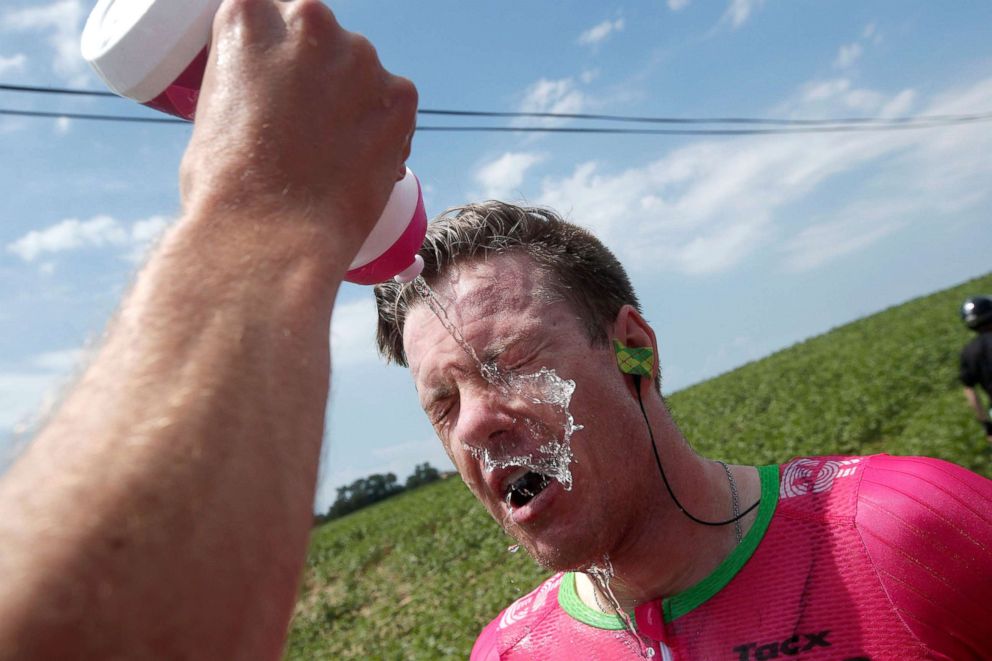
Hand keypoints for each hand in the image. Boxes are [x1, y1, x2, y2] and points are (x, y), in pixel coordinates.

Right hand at [179, 0, 417, 261]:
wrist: (272, 236)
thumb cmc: (226, 189)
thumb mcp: (212, 111)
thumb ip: (243, 81)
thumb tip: (263, 96)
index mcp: (248, 15)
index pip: (273, 12)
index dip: (278, 48)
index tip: (280, 77)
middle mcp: (308, 21)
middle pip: (319, 33)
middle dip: (316, 71)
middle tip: (306, 121)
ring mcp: (360, 57)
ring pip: (361, 69)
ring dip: (352, 99)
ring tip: (332, 153)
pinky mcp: (400, 95)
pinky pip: (395, 102)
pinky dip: (386, 128)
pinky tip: (362, 162)